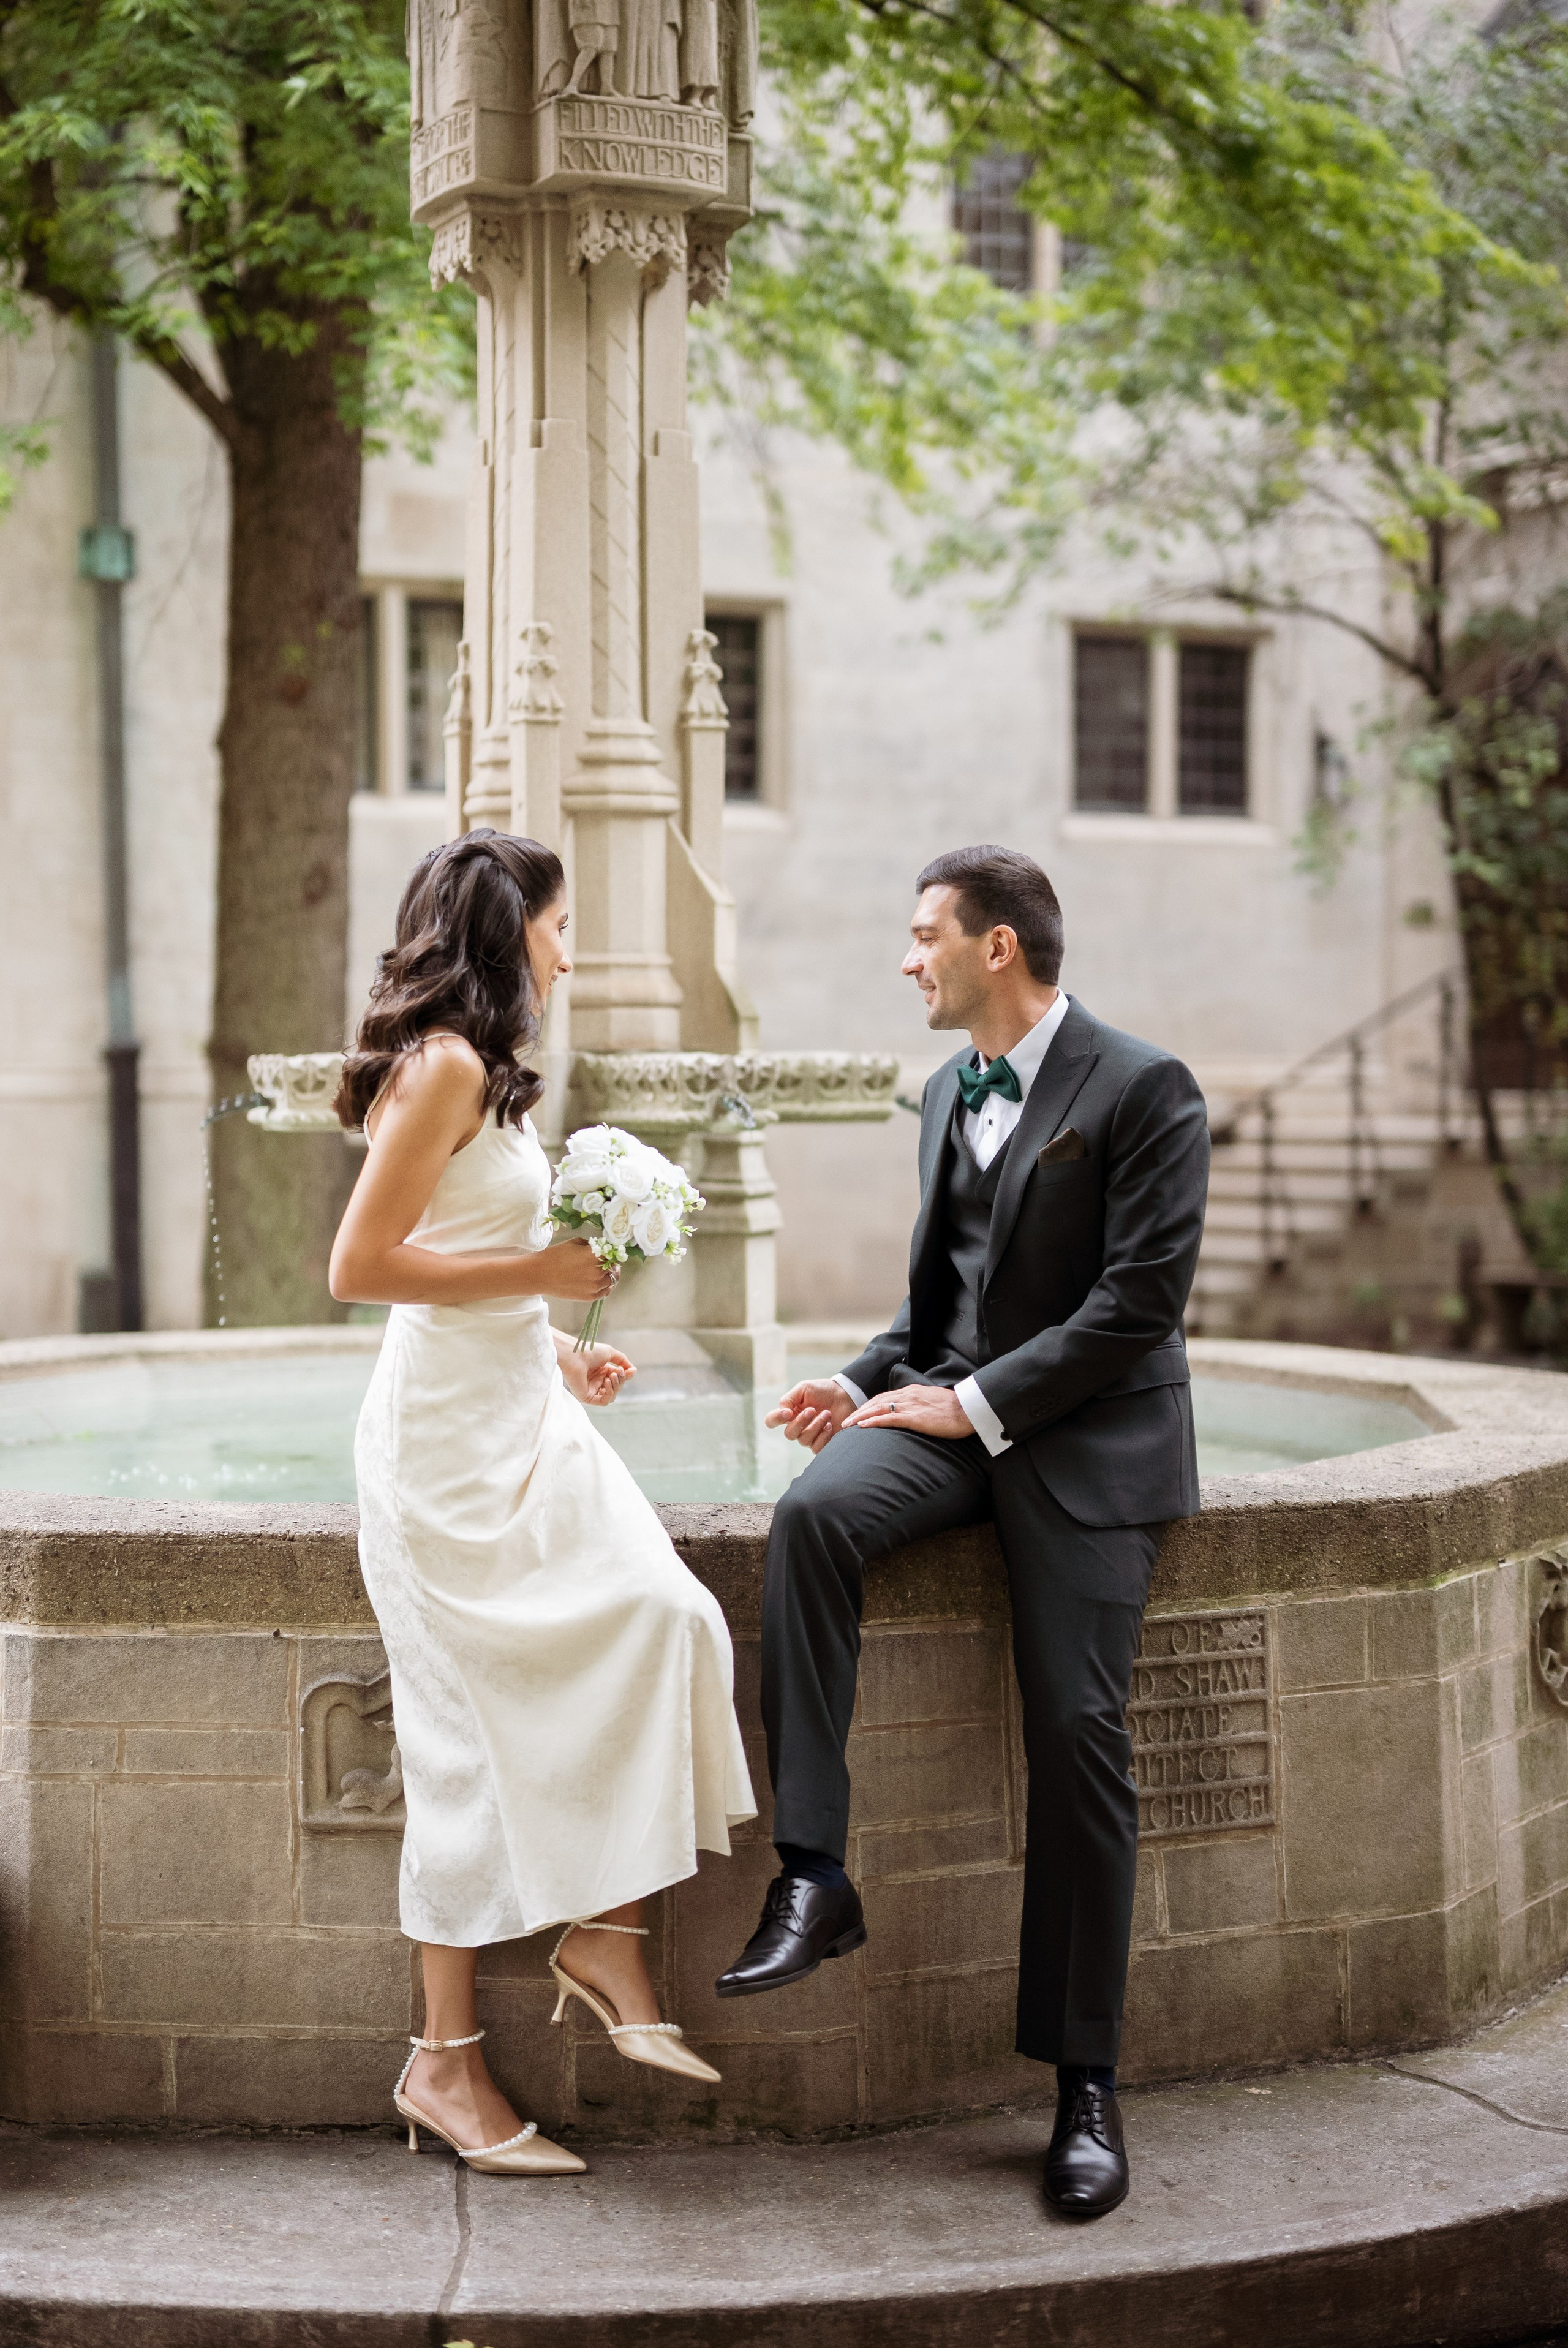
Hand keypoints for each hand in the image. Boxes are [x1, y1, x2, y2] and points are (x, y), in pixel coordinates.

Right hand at [541, 1237, 617, 1300]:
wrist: (540, 1274)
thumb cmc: (555, 1256)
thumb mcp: (575, 1243)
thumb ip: (591, 1246)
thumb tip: (599, 1248)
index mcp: (596, 1255)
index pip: (614, 1253)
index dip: (613, 1252)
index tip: (612, 1251)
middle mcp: (598, 1272)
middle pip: (614, 1267)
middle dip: (611, 1263)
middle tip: (608, 1261)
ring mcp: (595, 1286)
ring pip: (612, 1280)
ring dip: (610, 1275)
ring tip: (606, 1272)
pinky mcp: (590, 1297)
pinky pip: (605, 1292)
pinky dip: (606, 1286)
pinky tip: (603, 1282)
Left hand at [561, 1344, 634, 1407]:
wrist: (575, 1355)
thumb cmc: (590, 1352)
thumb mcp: (611, 1353)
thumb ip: (623, 1361)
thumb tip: (634, 1371)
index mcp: (601, 1372)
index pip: (618, 1379)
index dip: (625, 1376)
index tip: (631, 1371)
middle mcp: (596, 1382)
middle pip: (616, 1388)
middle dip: (620, 1381)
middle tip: (617, 1372)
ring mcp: (591, 1390)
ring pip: (611, 1396)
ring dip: (615, 1387)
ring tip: (611, 1377)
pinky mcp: (587, 1397)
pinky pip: (603, 1402)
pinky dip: (609, 1394)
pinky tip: (606, 1384)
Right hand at [764, 1379, 856, 1453]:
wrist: (845, 1395)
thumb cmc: (823, 1391)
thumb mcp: (804, 1388)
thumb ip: (789, 1399)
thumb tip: (782, 1412)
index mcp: (789, 1413)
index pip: (772, 1421)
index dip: (775, 1419)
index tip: (788, 1412)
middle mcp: (797, 1427)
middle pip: (789, 1434)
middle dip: (801, 1422)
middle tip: (812, 1410)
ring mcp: (810, 1436)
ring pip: (803, 1440)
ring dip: (816, 1426)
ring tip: (827, 1413)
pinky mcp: (822, 1443)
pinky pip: (816, 1448)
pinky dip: (823, 1436)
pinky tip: (830, 1425)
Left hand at [845, 1384, 974, 1439]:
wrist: (969, 1410)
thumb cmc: (955, 1410)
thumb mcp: (933, 1404)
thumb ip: (920, 1406)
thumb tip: (913, 1415)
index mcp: (912, 1392)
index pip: (884, 1397)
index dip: (868, 1406)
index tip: (858, 1414)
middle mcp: (908, 1395)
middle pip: (876, 1401)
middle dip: (859, 1411)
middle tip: (846, 1421)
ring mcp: (911, 1406)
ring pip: (878, 1409)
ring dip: (860, 1417)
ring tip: (847, 1425)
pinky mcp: (915, 1418)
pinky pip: (889, 1418)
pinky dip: (873, 1421)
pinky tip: (862, 1427)